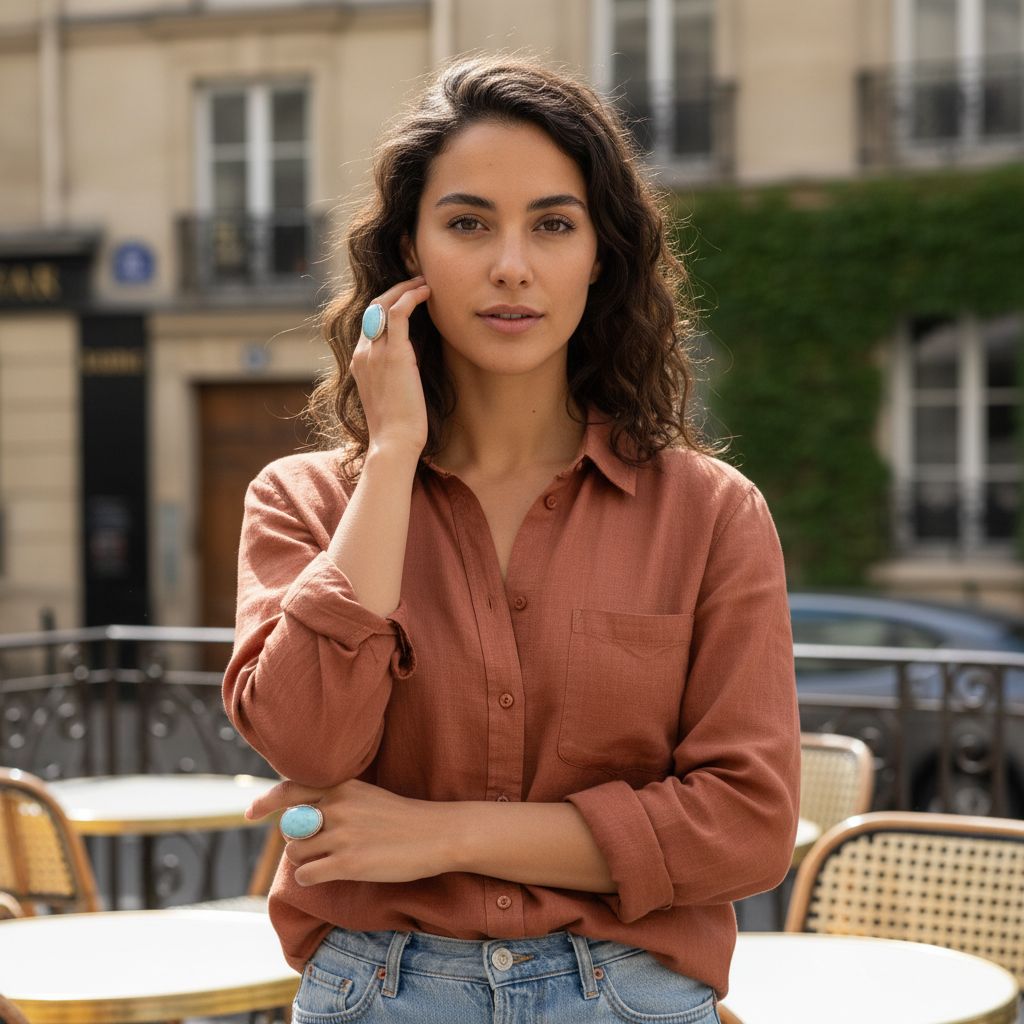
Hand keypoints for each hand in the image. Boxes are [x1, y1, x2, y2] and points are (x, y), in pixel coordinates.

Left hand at [245, 778, 454, 885]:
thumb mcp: (367, 796)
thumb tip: (301, 815)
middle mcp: (337, 807)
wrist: (436, 834)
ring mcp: (342, 835)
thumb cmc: (402, 818)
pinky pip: (307, 874)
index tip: (250, 813)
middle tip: (316, 847)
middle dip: (297, 840)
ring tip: (329, 861)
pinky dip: (311, 877)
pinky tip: (327, 874)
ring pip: (296, 852)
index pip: (291, 789)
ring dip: (305, 860)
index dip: (266, 802)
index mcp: (342, 786)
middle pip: (290, 828)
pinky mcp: (348, 863)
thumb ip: (336, 800)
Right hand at [350, 275, 431, 457]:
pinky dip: (411, 296)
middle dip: (394, 290)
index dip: (387, 304)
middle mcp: (363, 353)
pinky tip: (426, 292)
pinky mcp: (394, 354)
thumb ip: (397, 372)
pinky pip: (399, 312)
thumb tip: (414, 357)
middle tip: (417, 281)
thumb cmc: (398, 427)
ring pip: (384, 304)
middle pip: (373, 307)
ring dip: (404, 288)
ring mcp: (375, 352)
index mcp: (360, 362)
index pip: (369, 322)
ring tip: (425, 282)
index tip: (407, 297)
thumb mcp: (393, 393)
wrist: (394, 443)